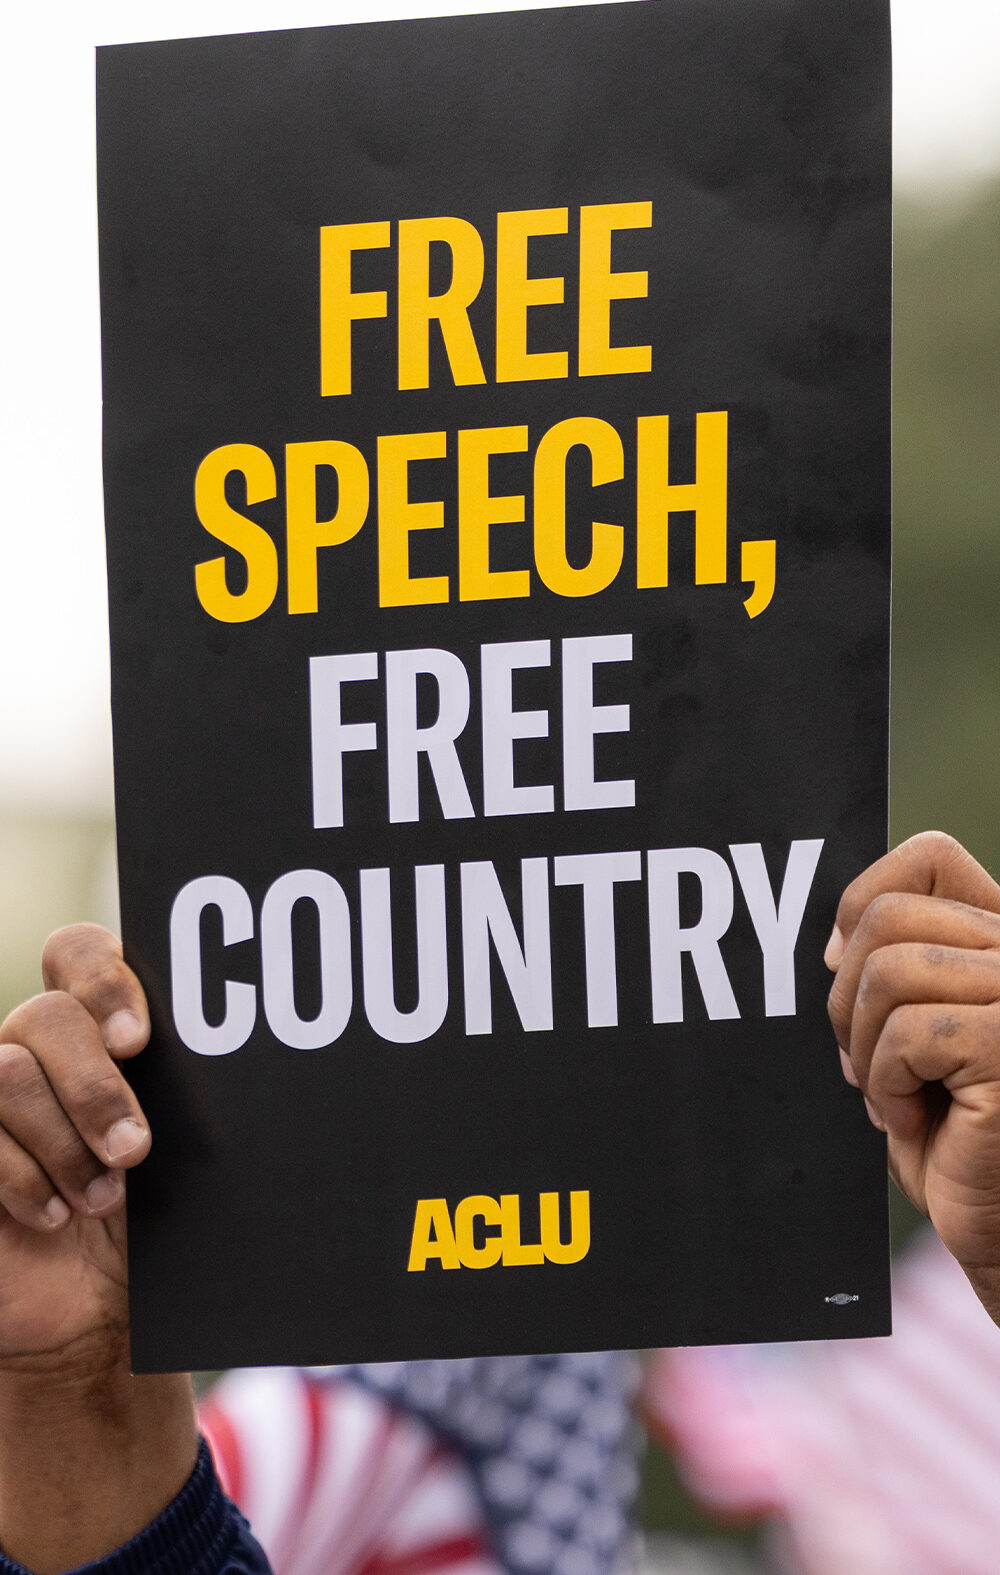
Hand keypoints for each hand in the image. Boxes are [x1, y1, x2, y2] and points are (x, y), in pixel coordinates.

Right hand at [0, 924, 151, 1371]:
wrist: (95, 1305)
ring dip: (63, 1141)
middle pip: (45, 1015)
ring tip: (103, 1197)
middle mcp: (36, 1045)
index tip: (136, 1040)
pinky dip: (22, 1178)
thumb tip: (228, 1066)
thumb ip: (182, 1096)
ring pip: (6, 1071)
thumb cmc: (153, 1215)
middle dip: (93, 1086)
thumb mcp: (180, 1152)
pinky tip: (55, 1216)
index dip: (101, 979)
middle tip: (134, 1148)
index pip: (79, 952)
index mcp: (95, 1022)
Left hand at [828, 831, 999, 1320]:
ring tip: (896, 1099)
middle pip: (886, 917)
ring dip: (865, 1048)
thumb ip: (891, 978)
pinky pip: (909, 1031)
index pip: (929, 858)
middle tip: (867, 1065)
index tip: (849, 973)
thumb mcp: (916, 1044)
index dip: (863, 903)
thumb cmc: (963, 1148)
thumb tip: (835, 941)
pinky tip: (918, 1125)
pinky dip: (887, 1085)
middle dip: (846, 998)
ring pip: (887, 970)